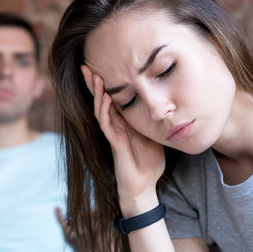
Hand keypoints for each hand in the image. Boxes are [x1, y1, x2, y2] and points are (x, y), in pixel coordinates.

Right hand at [81, 65, 164, 213]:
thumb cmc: (149, 162)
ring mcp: (113, 134)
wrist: (144, 186)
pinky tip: (105, 98)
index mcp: (124, 122)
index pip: (112, 99)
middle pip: (101, 100)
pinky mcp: (114, 143)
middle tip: (85, 65)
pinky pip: (106, 124)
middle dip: (93, 84)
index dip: (105, 83)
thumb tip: (167, 103)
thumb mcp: (156, 135)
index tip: (101, 66)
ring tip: (94, 76)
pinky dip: (105, 111)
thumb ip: (154, 120)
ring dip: (97, 93)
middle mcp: (115, 125)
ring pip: (100, 109)